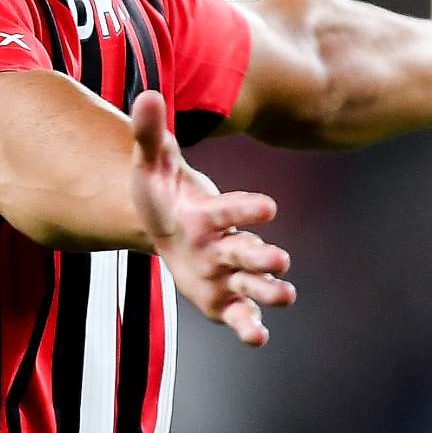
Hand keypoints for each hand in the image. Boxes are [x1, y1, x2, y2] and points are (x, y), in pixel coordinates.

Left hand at [130, 90, 295, 346]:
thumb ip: (150, 133)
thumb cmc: (161, 193)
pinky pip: (238, 314)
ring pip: (253, 283)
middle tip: (280, 260)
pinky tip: (259, 337)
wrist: (161, 224)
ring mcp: (226, 272)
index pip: (231, 209)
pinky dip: (249, 325)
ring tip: (285, 296)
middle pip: (248, 249)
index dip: (246, 207)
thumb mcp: (149, 164)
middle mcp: (225, 243)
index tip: (268, 206)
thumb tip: (146, 95)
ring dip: (269, 290)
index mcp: (211, 211)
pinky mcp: (220, 298)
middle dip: (263, 255)